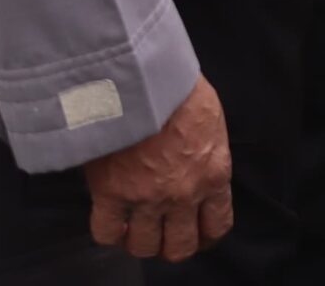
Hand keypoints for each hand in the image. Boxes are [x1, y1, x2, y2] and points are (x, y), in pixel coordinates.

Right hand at [82, 74, 232, 261]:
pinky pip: (107, 232)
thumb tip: (198, 166)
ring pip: (144, 246)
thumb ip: (207, 153)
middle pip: (180, 247)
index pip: (217, 225)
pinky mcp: (111, 193)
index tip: (197, 234)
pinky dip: (109, 232)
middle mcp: (184, 195)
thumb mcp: (212, 121)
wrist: (145, 77)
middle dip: (172, 245)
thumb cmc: (181, 89)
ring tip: (133, 226)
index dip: (205, 236)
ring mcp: (147, 198)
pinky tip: (111, 219)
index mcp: (214, 175)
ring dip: (139, 240)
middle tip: (162, 233)